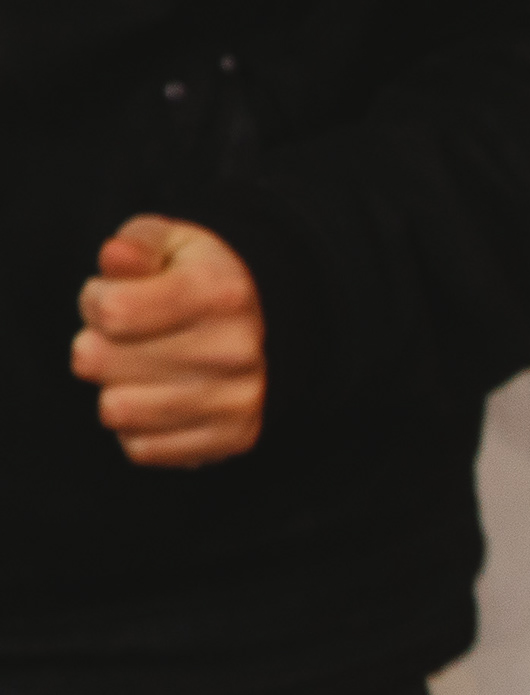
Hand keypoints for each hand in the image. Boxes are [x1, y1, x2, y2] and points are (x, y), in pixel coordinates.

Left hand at [74, 216, 266, 466]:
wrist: (269, 326)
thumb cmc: (199, 281)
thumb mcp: (170, 244)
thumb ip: (136, 245)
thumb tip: (117, 259)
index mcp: (220, 293)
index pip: (111, 312)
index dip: (95, 301)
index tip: (113, 298)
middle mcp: (236, 350)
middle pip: (98, 361)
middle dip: (96, 345)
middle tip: (123, 338)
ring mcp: (238, 400)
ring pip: (116, 409)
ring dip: (114, 388)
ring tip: (138, 370)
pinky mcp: (233, 439)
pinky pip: (142, 449)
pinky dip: (137, 427)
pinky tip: (156, 400)